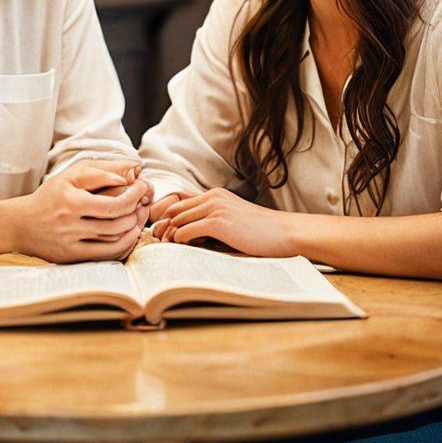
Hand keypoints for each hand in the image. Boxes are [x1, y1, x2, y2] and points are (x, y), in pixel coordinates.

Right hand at [14, 160, 152, 262]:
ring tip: (139, 216)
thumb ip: (97, 173)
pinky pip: (104, 255)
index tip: (143, 187)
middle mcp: (71, 224)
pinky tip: (130, 235)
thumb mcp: (69, 177)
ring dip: (132, 229)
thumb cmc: (49, 196)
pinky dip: (122, 246)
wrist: (21, 224)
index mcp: (72, 202)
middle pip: (116, 224)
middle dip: (136, 212)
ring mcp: (71, 243)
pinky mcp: (71, 257)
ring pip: (113, 240)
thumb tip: (124, 178)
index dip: (134, 197)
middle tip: (144, 202)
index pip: (114, 204)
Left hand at [151, 189, 298, 256]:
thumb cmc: (262, 232)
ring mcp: (215, 208)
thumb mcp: (235, 218)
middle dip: (164, 225)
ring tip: (164, 247)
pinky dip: (179, 239)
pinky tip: (179, 248)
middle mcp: (212, 197)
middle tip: (157, 241)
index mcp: (216, 195)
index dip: (169, 216)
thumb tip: (196, 234)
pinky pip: (187, 230)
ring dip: (169, 234)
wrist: (284, 232)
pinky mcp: (218, 222)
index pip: (182, 202)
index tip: (163, 231)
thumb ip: (216, 220)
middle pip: (176, 209)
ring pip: (179, 219)